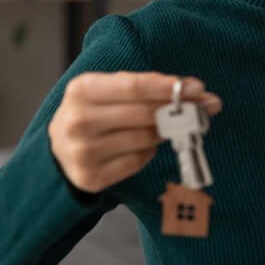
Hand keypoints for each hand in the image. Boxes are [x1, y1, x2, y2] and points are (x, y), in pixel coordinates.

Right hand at [48, 71, 222, 192]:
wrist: (60, 148)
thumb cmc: (95, 111)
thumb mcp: (108, 90)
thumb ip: (146, 87)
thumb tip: (195, 90)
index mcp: (82, 89)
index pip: (134, 86)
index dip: (168, 87)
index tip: (196, 87)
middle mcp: (79, 120)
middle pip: (143, 114)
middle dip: (179, 109)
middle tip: (205, 105)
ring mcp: (82, 152)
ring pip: (144, 139)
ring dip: (164, 132)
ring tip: (169, 126)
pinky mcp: (90, 177)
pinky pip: (138, 161)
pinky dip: (148, 152)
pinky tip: (144, 145)